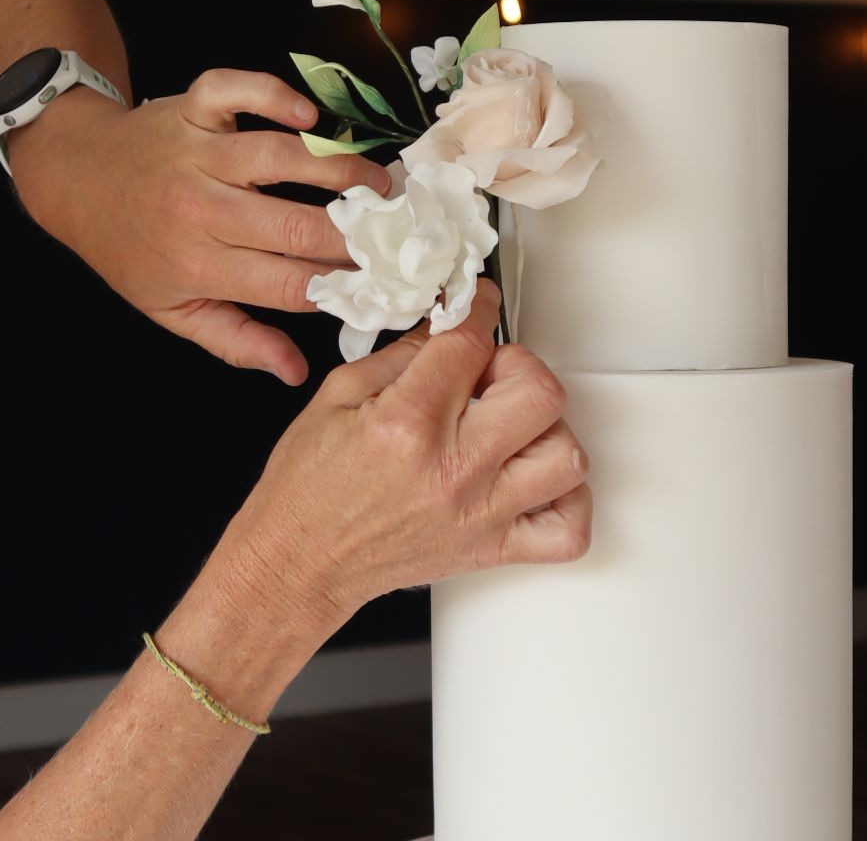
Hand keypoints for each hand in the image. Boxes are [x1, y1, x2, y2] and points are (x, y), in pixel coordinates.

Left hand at [8, 69, 393, 385]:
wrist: (76, 182)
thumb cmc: (132, 251)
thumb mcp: (173, 310)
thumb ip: (236, 341)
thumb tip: (294, 371)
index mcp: (198, 267)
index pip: (286, 283)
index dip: (340, 286)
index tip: (381, 284)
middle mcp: (199, 210)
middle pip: (292, 225)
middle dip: (354, 234)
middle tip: (398, 235)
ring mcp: (196, 154)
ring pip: (279, 157)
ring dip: (338, 169)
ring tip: (378, 184)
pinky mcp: (194, 108)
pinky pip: (236, 92)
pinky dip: (274, 96)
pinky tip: (310, 118)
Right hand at [205, 280, 593, 630]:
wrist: (298, 563)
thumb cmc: (308, 490)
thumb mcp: (336, 397)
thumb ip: (400, 356)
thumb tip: (445, 327)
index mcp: (406, 424)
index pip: (470, 342)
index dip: (477, 307)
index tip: (477, 304)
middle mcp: (452, 470)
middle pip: (538, 393)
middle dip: (516, 365)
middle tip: (487, 373)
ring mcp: (479, 513)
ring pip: (566, 456)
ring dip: (545, 429)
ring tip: (509, 425)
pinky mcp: (490, 550)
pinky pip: (568, 531)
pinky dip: (568, 499)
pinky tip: (534, 476)